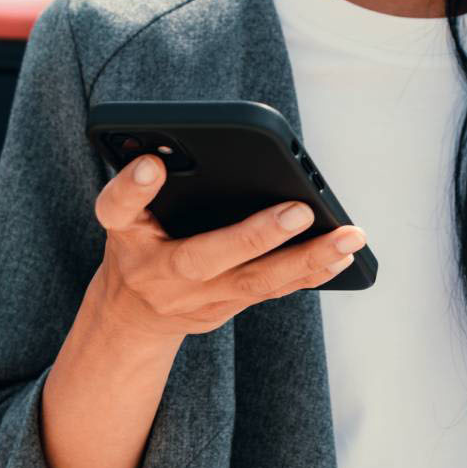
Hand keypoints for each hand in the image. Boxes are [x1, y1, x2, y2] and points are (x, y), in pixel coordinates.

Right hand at [89, 152, 364, 339]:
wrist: (133, 315)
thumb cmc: (138, 244)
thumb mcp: (123, 215)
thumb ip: (138, 187)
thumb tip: (161, 153)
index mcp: (127, 237)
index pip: (118, 209)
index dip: (132, 187)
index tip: (152, 164)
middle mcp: (160, 272)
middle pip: (205, 256)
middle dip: (256, 235)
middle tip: (301, 210)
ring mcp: (198, 297)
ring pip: (254, 281)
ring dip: (305, 259)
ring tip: (348, 237)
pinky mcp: (228, 307)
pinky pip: (272, 290)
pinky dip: (310, 273)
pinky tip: (343, 256)